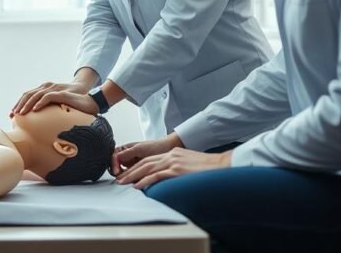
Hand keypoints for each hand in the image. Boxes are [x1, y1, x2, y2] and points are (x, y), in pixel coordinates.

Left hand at [11, 81, 89, 115]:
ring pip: (35, 95)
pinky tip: (35, 110)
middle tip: (13, 115)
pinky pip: (47, 97)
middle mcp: (47, 88)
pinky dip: (40, 103)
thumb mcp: (58, 108)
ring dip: (27, 104)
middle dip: (19, 105)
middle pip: (28, 94)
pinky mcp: (61, 93)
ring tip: (21, 113)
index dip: (19, 104)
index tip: (13, 114)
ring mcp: (54, 90)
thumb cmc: (74, 106)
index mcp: (45, 90)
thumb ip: (49, 113)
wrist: (90, 100)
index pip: (28, 95)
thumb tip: (41, 126)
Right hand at [111, 133, 183, 175]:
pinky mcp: (140, 172)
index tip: (117, 171)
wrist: (169, 150)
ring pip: (123, 172)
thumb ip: (127, 153)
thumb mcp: (139, 148)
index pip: (113, 157)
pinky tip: (134, 182)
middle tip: (119, 179)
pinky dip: (131, 180)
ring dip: (124, 177)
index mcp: (125, 149)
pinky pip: (132, 177)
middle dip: (117, 173)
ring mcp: (133, 165)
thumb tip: (116, 157)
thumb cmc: (156, 146)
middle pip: (116, 166)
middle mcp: (127, 157)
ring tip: (126, 181)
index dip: (113, 164)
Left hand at [115, 147, 230, 188]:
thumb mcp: (187, 164)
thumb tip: (167, 177)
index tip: (127, 174)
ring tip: (123, 183)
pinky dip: (145, 180)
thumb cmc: (207, 167)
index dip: (135, 166)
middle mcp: (170, 156)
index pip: (149, 160)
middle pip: (144, 162)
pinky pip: (157, 175)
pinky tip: (137, 186)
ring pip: (147, 168)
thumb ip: (175, 167)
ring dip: (132, 176)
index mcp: (172, 154)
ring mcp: (173, 162)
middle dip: (130, 171)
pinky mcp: (177, 170)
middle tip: (119, 179)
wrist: (221, 165)